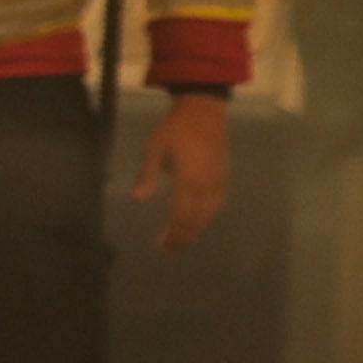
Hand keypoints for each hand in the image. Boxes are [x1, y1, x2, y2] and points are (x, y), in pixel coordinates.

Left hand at [142, 92, 229, 255]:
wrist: (204, 112)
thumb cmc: (175, 129)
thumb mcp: (154, 147)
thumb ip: (147, 173)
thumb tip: (139, 197)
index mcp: (188, 180)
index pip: (181, 215)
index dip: (173, 233)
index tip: (162, 246)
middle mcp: (206, 185)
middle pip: (196, 220)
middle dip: (183, 238)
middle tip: (169, 251)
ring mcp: (218, 181)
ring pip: (209, 214)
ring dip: (195, 230)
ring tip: (182, 242)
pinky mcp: (224, 176)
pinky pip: (218, 204)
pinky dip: (208, 217)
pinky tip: (199, 223)